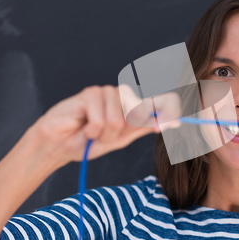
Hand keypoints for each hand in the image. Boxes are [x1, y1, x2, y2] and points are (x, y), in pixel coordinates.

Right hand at [34, 84, 180, 167]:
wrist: (60, 147)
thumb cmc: (89, 142)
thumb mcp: (121, 138)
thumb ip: (143, 128)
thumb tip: (170, 122)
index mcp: (129, 105)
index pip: (152, 104)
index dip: (166, 111)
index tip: (179, 121)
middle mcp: (120, 96)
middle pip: (137, 113)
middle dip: (120, 133)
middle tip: (104, 137)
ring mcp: (105, 92)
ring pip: (118, 119)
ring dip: (104, 134)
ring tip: (91, 133)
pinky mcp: (90, 93)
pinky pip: (101, 119)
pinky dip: (92, 130)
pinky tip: (83, 128)